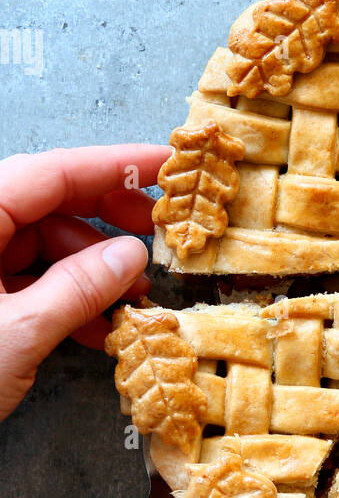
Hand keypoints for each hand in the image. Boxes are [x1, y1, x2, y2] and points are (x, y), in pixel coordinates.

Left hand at [0, 145, 168, 421]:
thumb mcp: (16, 333)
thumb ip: (79, 287)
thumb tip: (130, 255)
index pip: (51, 172)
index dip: (113, 166)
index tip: (162, 164)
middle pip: (46, 204)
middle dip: (104, 223)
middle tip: (155, 237)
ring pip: (39, 245)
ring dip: (89, 272)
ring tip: (131, 303)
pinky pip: (23, 280)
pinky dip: (62, 299)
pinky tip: (96, 329)